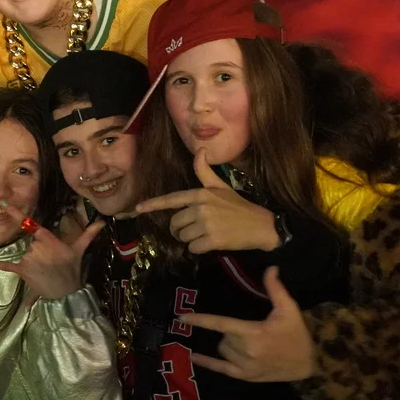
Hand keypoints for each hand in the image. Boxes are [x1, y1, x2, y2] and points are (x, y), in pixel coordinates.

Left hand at [0, 204, 105, 305]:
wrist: (65, 292)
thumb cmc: (72, 269)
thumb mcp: (79, 250)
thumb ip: (88, 234)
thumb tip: (102, 222)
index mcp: (49, 239)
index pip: (31, 224)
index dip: (17, 214)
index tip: (5, 205)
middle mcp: (37, 247)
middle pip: (32, 243)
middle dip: (39, 251)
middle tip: (51, 262)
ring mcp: (29, 259)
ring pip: (25, 254)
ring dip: (32, 261)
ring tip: (44, 270)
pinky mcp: (23, 270)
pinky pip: (9, 266)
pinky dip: (2, 265)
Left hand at [134, 149, 278, 253]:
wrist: (261, 226)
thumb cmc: (239, 206)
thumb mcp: (221, 187)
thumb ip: (205, 172)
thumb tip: (199, 150)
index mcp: (200, 194)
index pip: (171, 200)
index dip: (153, 205)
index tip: (138, 208)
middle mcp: (200, 208)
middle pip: (175, 224)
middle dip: (181, 229)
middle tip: (196, 229)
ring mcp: (206, 224)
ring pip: (183, 237)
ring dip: (191, 240)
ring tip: (207, 234)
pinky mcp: (211, 240)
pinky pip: (193, 249)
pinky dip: (199, 249)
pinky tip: (212, 243)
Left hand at [179, 267, 316, 381]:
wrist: (307, 364)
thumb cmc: (297, 335)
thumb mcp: (289, 310)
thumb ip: (276, 289)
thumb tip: (270, 267)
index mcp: (253, 332)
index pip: (220, 324)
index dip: (200, 320)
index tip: (182, 317)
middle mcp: (246, 351)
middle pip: (223, 337)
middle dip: (230, 331)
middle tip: (248, 329)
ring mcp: (245, 366)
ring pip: (222, 350)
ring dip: (227, 344)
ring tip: (246, 342)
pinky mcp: (245, 377)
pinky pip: (221, 369)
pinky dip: (207, 363)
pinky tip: (193, 357)